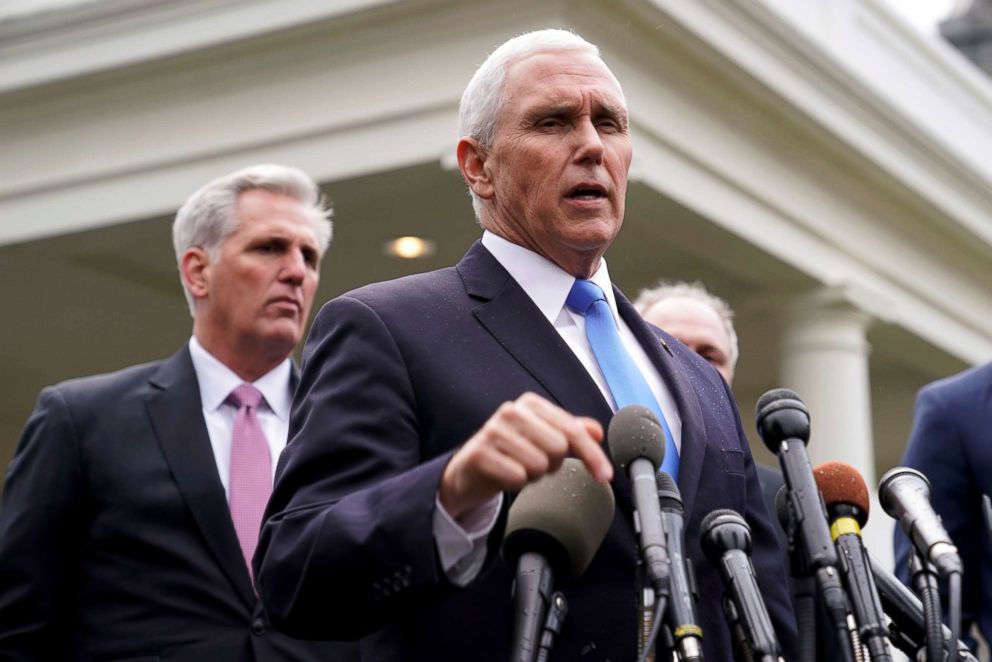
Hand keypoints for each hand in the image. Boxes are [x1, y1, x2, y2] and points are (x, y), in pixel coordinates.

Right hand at [438, 392, 611, 518]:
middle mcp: (511, 411)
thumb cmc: (512, 453)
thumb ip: (573, 433)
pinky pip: (517, 477)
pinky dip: (516, 484)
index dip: (592, 454)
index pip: (572, 430)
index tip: (604, 475)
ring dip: (533, 475)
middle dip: (551, 464)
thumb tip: (597, 430)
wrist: (470, 470)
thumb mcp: (545, 439)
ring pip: (538, 464)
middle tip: (535, 464)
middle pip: (558, 448)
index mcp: (531, 404)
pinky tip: (505, 476)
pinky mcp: (479, 453)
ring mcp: (492, 430)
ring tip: (518, 468)